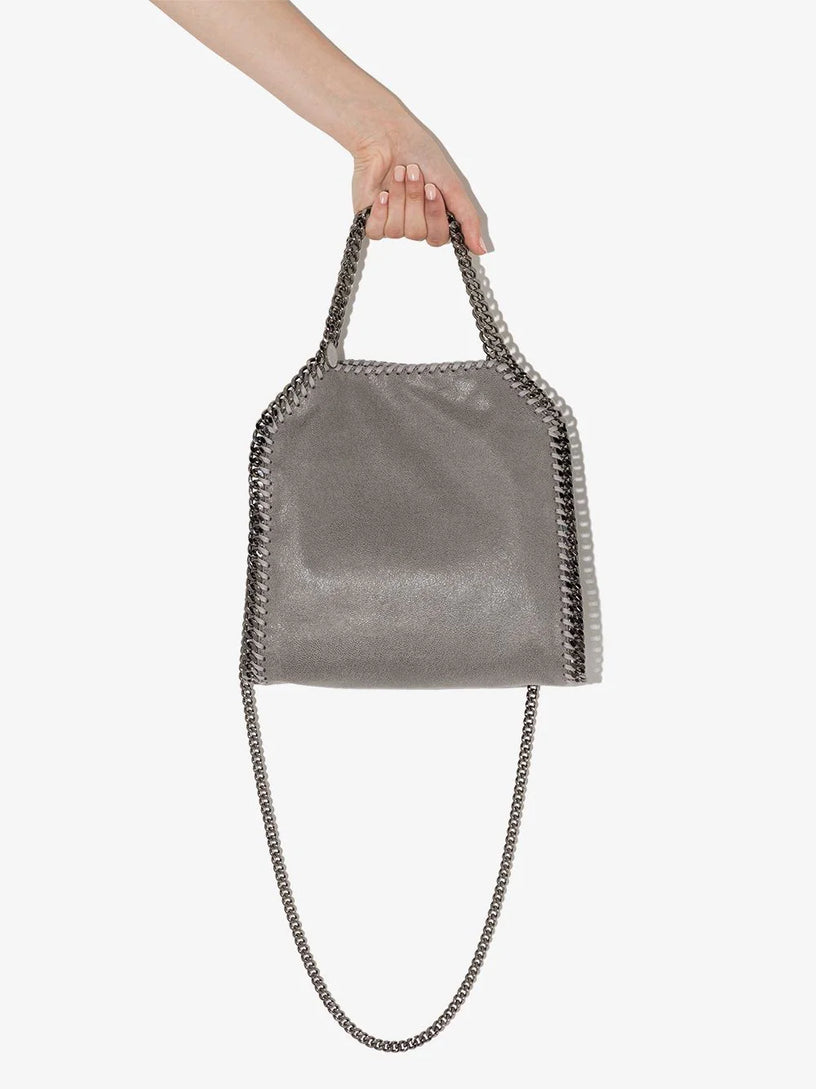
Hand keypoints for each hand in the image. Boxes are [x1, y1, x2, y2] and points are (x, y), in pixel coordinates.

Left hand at [351, 125, 487, 254]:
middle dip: (415, 200)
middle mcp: (415, 224)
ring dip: (399, 198)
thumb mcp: (452, 185)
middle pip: (418, 233)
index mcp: (436, 217)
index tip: (432, 187)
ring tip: (397, 173)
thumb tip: (481, 249)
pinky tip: (382, 192)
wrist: (386, 136)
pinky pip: (377, 231)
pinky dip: (380, 210)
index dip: (434, 214)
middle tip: (413, 173)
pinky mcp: (371, 220)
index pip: (438, 237)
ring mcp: (392, 223)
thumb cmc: (419, 153)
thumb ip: (467, 219)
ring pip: (397, 231)